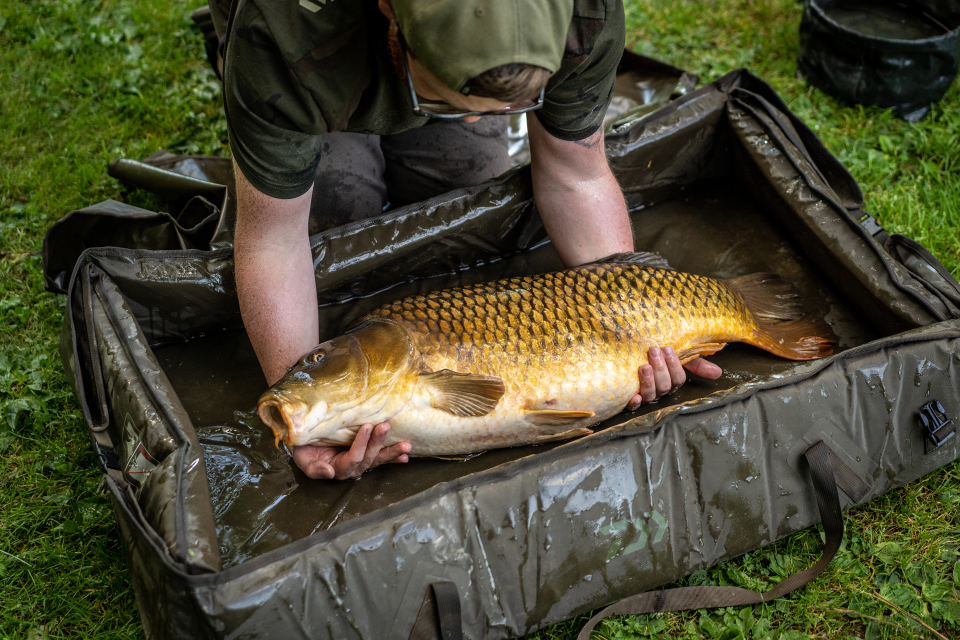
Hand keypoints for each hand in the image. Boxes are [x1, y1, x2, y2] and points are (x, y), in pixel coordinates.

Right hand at [291, 422, 410, 479]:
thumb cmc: (304, 450)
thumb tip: (329, 473)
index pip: (353, 458)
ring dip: (392, 452)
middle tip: (385, 427)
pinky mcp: (366, 456)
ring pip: (378, 458)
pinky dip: (393, 457)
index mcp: (338, 468)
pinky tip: (405, 456)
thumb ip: (315, 469)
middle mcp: (352, 467)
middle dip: (378, 443)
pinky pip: (381, 458)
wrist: (306, 443)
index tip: (367, 426)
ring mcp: (361, 462)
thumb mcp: (304, 460)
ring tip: (406, 446)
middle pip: (369, 458)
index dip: (361, 444)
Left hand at [627, 347, 722, 409]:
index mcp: (672, 382)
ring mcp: (645, 396)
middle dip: (660, 369)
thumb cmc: (657, 355)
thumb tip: (718, 373)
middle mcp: (660, 391)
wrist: (634, 352)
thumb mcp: (677, 357)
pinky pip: (633, 406)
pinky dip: (634, 403)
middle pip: (664, 386)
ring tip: (643, 367)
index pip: (678, 379)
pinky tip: (634, 396)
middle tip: (653, 351)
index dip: (674, 366)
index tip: (667, 348)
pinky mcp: (630, 399)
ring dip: (648, 382)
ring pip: (651, 395)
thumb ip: (696, 364)